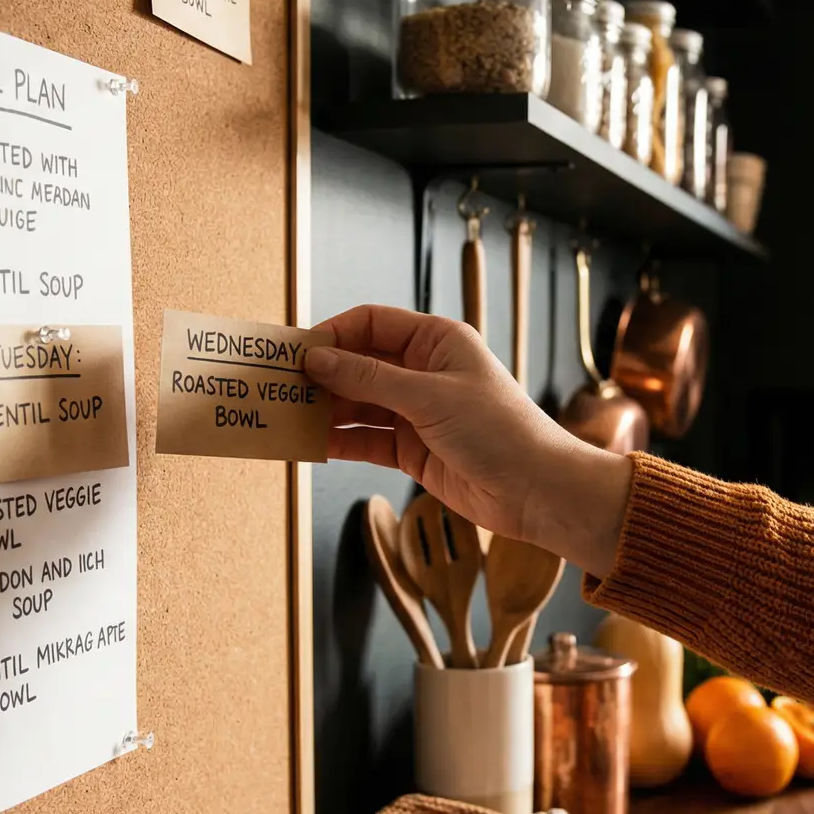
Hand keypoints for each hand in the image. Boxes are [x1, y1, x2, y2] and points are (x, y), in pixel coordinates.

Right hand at [305, 306, 632, 576]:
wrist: (535, 491)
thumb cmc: (499, 431)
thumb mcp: (430, 396)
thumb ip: (369, 378)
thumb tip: (317, 358)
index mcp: (437, 341)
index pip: (373, 323)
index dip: (334, 334)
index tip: (297, 352)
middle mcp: (424, 371)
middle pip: (359, 363)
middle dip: (322, 374)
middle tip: (278, 386)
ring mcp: (416, 411)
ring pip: (358, 403)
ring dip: (324, 409)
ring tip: (285, 415)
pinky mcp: (411, 449)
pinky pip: (365, 438)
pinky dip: (338, 440)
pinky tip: (309, 442)